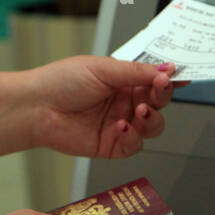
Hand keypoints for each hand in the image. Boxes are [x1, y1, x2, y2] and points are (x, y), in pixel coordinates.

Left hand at [22, 55, 181, 158]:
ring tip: (140, 111)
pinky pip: (134, 145)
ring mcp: (119, 124)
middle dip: (162, 97)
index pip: (154, 80)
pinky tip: (121, 126)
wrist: (36, 107)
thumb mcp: (102, 69)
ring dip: (152, 119)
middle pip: (158, 103)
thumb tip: (165, 70)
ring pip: (152, 126)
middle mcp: (124, 102)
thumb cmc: (61, 81)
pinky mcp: (111, 144)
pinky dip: (132, 136)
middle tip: (159, 90)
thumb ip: (136, 72)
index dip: (168, 80)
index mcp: (123, 80)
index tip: (178, 77)